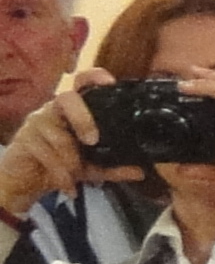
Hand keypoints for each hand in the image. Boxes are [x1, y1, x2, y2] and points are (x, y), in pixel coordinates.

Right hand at [0, 66, 110, 212]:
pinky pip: (45, 153)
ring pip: (57, 135)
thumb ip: (115, 168)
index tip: (110, 82)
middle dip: (81, 118)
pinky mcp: (23, 139)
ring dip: (70, 159)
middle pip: (66, 98)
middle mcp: (54, 111)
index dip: (94, 77)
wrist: (27, 181)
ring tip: (76, 175)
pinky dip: (60, 173)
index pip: (81, 83)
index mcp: (73, 111)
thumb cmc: (60, 165)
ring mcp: (37, 122)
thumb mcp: (92, 168)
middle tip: (92, 141)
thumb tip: (141, 171)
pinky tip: (68, 186)